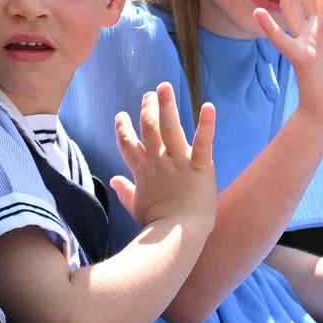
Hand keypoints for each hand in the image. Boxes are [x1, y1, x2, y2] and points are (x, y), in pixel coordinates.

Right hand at [110, 82, 216, 231]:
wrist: (176, 235)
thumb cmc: (157, 225)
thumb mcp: (136, 207)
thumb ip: (125, 191)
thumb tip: (113, 180)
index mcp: (143, 171)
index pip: (128, 144)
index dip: (123, 129)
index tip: (121, 116)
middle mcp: (158, 161)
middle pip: (149, 128)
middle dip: (148, 109)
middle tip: (149, 94)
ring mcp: (178, 161)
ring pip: (170, 127)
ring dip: (167, 105)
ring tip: (165, 87)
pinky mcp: (199, 166)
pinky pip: (203, 141)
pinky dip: (207, 123)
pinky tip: (208, 106)